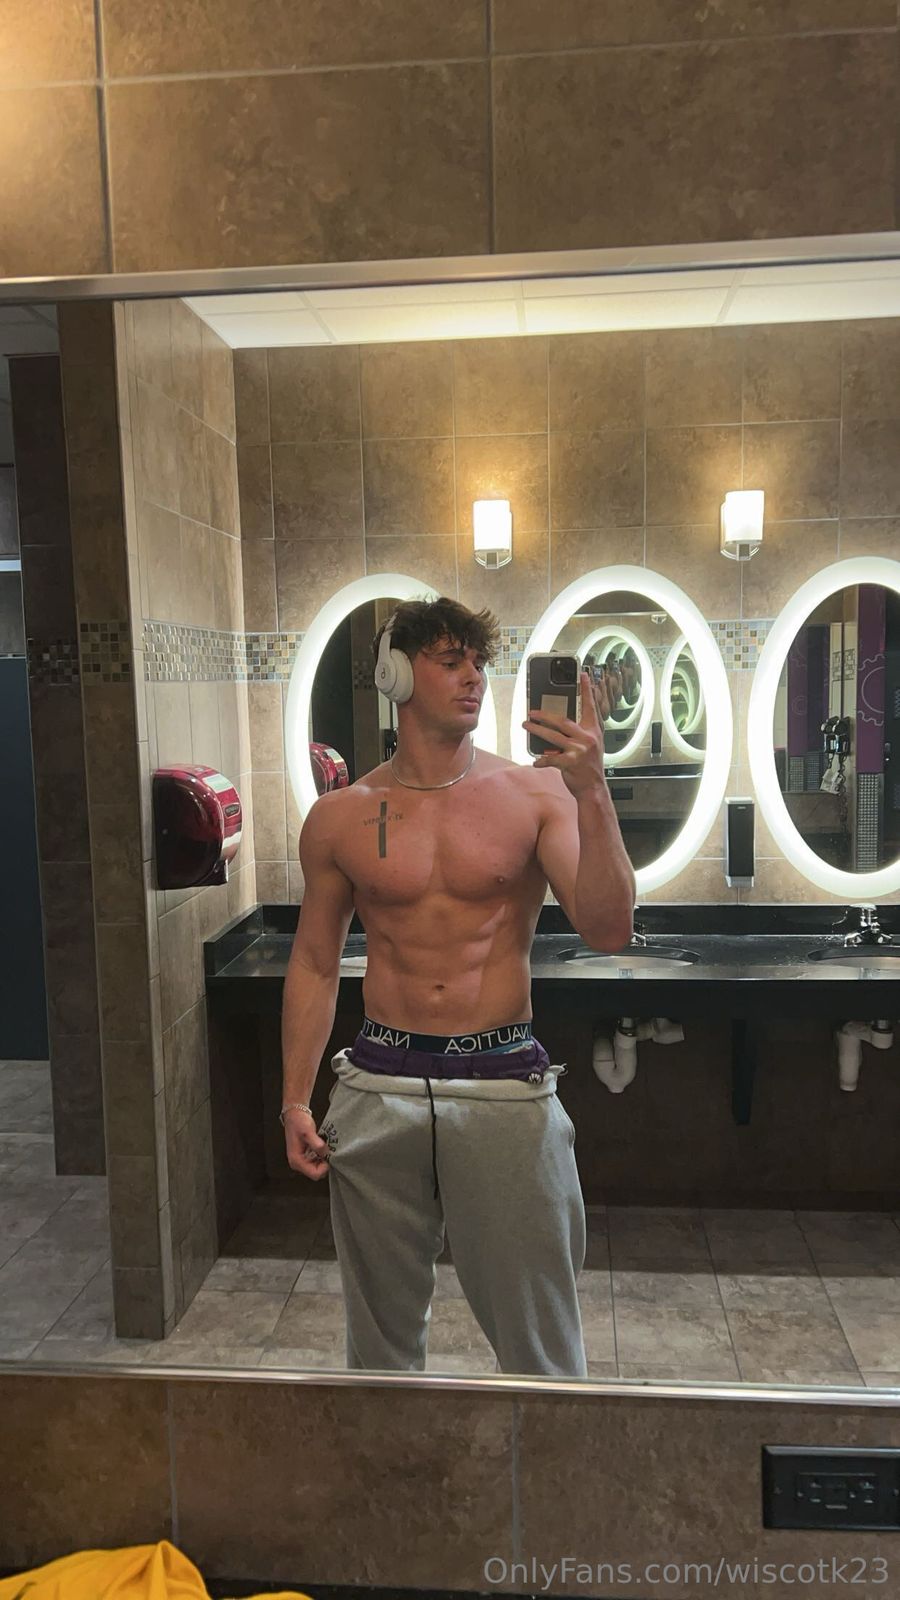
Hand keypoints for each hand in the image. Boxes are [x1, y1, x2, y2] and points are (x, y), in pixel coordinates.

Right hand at [284, 1110, 329, 1180]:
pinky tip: (321, 1147)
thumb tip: (325, 1152)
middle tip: (326, 1150)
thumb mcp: (308, 1132)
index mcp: (296, 1161)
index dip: (324, 1167)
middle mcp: (298, 1164)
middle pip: (317, 1173)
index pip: (315, 1174)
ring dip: (323, 1159)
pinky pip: (316, 1161)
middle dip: (324, 1163)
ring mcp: (301, 1160)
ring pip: (317, 1168)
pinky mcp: (305, 1156)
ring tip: (323, 1146)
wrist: (295, 1115)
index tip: (327, 1155)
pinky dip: (321, 1156)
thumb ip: (316, 1144)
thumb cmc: (298, 1122)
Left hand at [523, 670, 606, 796]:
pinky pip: (551, 759)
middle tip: (531, 712)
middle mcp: (587, 738)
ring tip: (525, 725)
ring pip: (553, 736)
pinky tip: (535, 761)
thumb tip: (559, 724)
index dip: (587, 690)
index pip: (590, 707)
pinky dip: (541, 760)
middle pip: (562, 721)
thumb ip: (579, 733)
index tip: (583, 675)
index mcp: (593, 731)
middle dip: (545, 715)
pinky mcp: (571, 763)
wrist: (594, 788)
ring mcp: (579, 750)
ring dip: (537, 730)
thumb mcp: (591, 745)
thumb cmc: (589, 766)